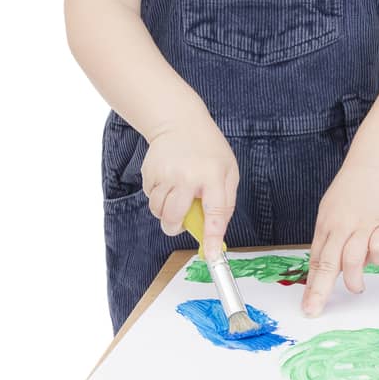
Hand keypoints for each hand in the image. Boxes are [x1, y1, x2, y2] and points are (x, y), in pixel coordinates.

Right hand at [140, 117, 238, 258]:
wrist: (179, 122)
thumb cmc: (208, 150)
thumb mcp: (229, 170)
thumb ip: (224, 201)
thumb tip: (215, 232)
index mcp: (214, 175)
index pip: (215, 212)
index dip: (212, 237)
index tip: (213, 256)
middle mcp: (188, 176)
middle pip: (174, 217)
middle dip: (175, 227)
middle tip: (179, 222)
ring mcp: (166, 174)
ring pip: (159, 211)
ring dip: (166, 211)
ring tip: (177, 193)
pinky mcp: (149, 173)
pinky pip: (150, 198)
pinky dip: (158, 196)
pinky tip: (167, 180)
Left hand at [301, 164, 378, 316]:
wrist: (372, 167)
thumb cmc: (349, 194)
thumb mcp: (329, 214)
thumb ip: (329, 241)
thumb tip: (327, 271)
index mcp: (325, 227)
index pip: (316, 261)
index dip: (312, 286)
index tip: (308, 307)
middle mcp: (341, 227)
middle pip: (329, 263)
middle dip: (321, 291)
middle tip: (315, 309)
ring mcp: (363, 225)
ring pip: (353, 259)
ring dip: (353, 279)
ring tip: (356, 287)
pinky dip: (377, 258)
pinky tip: (376, 256)